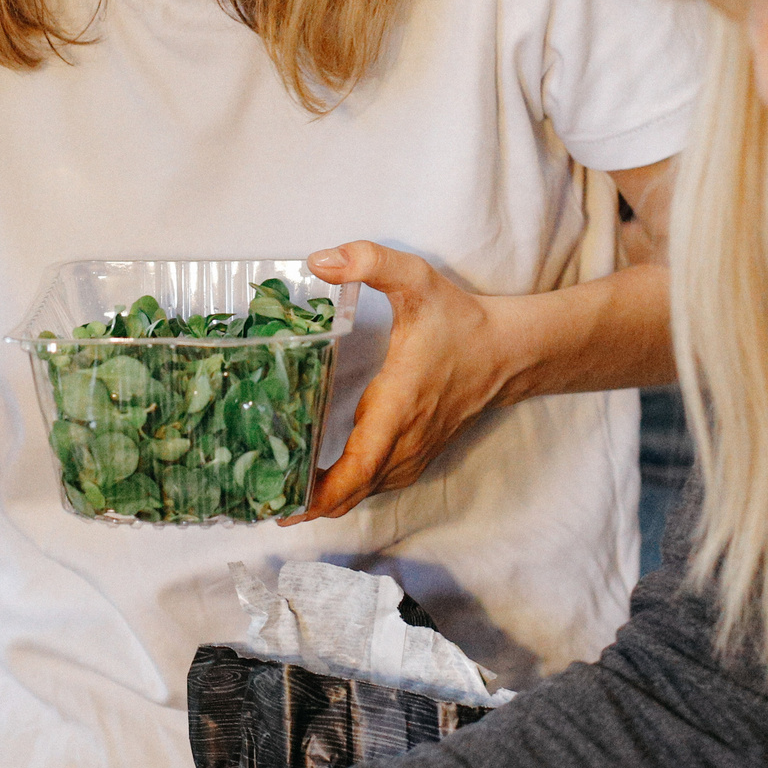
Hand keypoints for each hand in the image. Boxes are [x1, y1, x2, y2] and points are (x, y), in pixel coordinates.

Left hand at [285, 242, 503, 522]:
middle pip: (352, 492)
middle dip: (307, 505)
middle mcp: (405, 440)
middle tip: (261, 503)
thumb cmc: (459, 320)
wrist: (507, 352)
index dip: (321, 493)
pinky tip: (318, 483)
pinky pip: (376, 484)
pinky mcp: (417, 454)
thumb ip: (369, 261)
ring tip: (278, 494)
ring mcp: (413, 453)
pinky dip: (347, 491)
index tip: (285, 506)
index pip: (358, 468)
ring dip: (325, 500)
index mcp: (398, 407)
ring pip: (364, 492)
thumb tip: (317, 261)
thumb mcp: (415, 279)